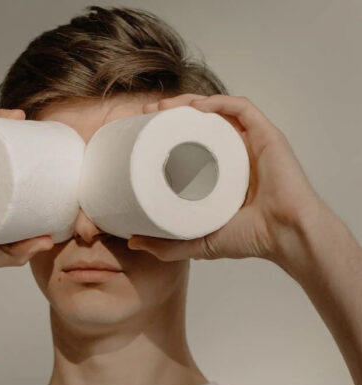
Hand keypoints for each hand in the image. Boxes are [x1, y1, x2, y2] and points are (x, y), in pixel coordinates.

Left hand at [127, 93, 323, 262]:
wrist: (286, 235)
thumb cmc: (251, 238)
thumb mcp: (199, 242)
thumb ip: (167, 246)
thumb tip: (134, 241)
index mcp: (219, 172)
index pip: (189, 143)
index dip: (164, 134)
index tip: (139, 134)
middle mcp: (233, 153)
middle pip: (199, 122)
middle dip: (170, 112)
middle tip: (145, 114)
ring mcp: (250, 143)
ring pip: (217, 110)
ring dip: (188, 103)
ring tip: (162, 107)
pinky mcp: (267, 136)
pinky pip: (242, 109)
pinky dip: (219, 103)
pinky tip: (196, 107)